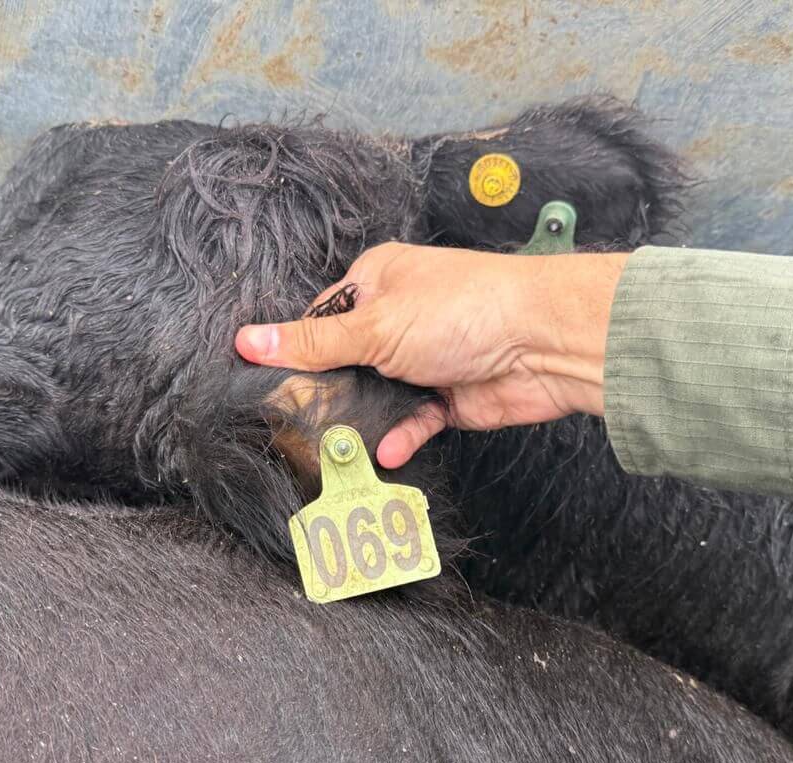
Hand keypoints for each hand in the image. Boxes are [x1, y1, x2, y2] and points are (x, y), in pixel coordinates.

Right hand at [235, 242, 627, 466]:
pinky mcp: (449, 396)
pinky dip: (401, 435)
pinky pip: (414, 420)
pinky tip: (386, 452)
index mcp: (377, 281)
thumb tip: (249, 340)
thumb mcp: (374, 324)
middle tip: (297, 426)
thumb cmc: (465, 308)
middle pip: (347, 362)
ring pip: (379, 397)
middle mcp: (400, 318)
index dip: (298, 351)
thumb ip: (313, 342)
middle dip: (329, 394)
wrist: (544, 342)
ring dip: (364, 421)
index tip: (272, 384)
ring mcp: (425, 359)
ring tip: (335, 450)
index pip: (320, 318)